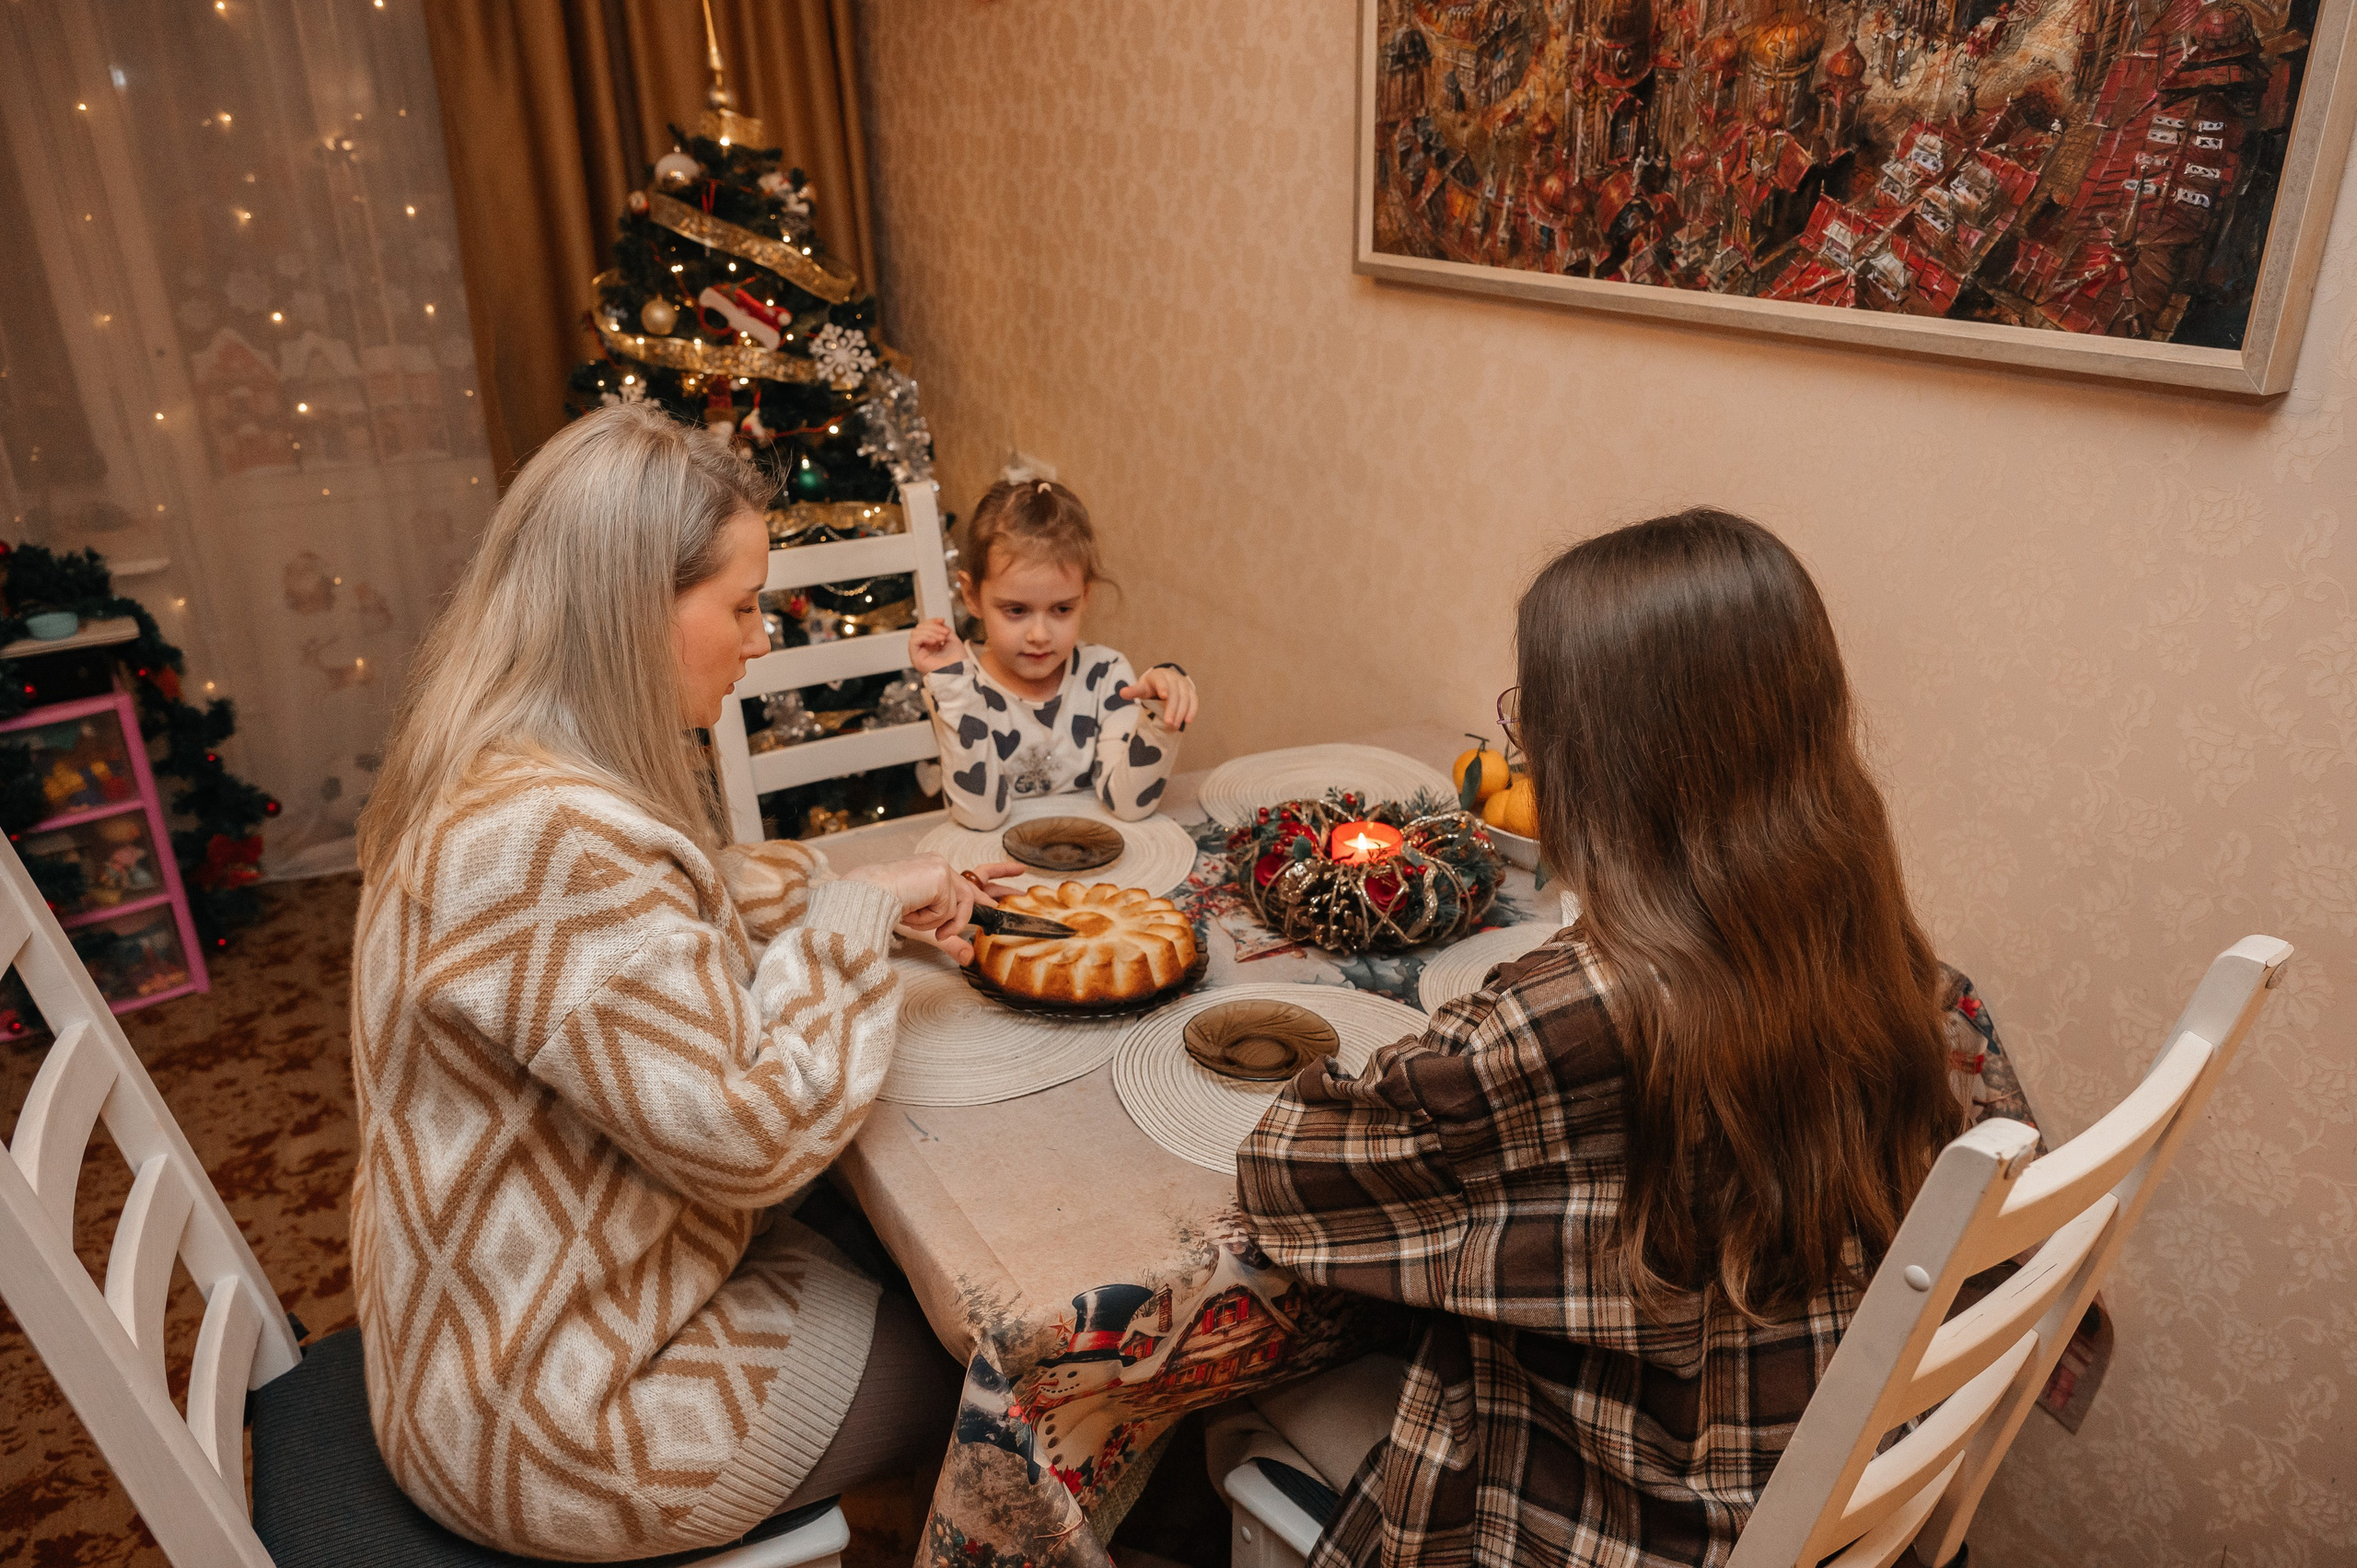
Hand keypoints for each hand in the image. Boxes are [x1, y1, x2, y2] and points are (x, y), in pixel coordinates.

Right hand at [843, 856, 1021, 964]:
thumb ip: (950, 940)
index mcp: (938, 876)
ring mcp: (942, 870)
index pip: (972, 876)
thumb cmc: (888, 910)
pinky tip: (913, 911)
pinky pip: (946, 910)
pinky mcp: (939, 877)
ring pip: (960, 905)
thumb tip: (969, 958)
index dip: (996, 877)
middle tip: (1023, 880)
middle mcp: (942, 869)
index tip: (1017, 873)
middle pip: (979, 880)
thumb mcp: (927, 928)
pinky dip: (930, 918)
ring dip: (940, 921)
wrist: (865, 898)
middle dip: (1002, 880)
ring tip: (917, 921)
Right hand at [908, 618, 965, 674]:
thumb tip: (938, 622)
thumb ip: (943, 629)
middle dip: (933, 627)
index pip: (925, 628)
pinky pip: (913, 641)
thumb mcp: (952, 639)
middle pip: (919, 628)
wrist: (960, 672)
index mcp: (931, 645)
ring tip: (941, 638)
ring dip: (930, 632)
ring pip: (915, 633)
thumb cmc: (958, 661)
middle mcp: (923, 649)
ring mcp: (918, 654)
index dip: (932, 621)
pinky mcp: (915, 658)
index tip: (943, 620)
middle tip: (945, 633)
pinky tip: (935, 642)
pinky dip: (924, 637)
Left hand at [1119, 665, 1196, 730]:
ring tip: (1175, 726)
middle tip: (1169, 723)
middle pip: (1174, 693)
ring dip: (1181, 712)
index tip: (1164, 696)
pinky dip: (1192, 710)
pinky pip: (1194, 700)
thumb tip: (1122, 693)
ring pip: (1185, 698)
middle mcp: (1173, 678)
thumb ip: (1133, 691)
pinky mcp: (1191, 691)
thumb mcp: (1141, 688)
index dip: (1163, 687)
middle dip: (1172, 708)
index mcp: (1159, 676)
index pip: (1161, 681)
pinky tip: (1188, 721)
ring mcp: (1183, 684)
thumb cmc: (1150, 687)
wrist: (1165, 681)